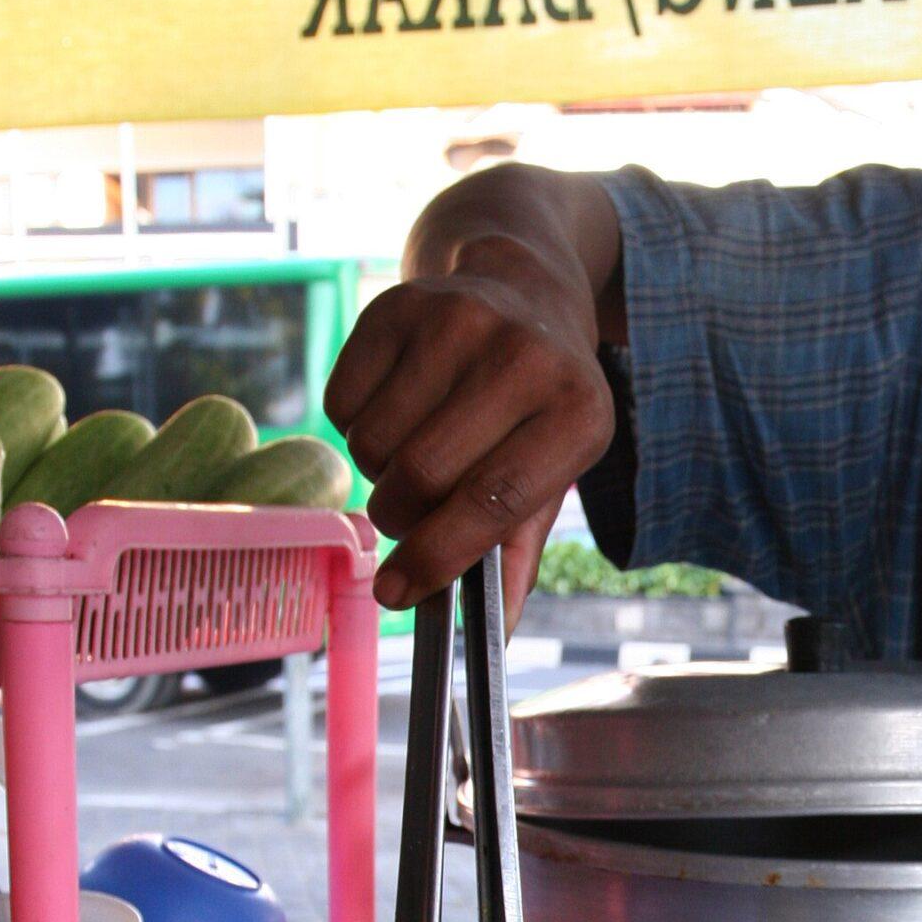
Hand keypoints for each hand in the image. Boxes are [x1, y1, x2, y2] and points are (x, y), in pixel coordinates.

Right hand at [324, 233, 615, 622]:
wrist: (523, 287)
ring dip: (378, 471)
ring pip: (375, 443)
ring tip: (412, 452)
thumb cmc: (537, 407)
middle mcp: (525, 358)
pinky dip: (354, 426)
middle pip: (424, 475)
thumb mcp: (550, 474)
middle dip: (401, 517)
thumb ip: (516, 554)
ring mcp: (459, 321)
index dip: (438, 556)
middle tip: (407, 513)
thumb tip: (491, 634)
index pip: (493, 501)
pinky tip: (396, 407)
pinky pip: (342, 402)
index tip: (398, 594)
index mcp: (579, 414)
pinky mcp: (401, 304)